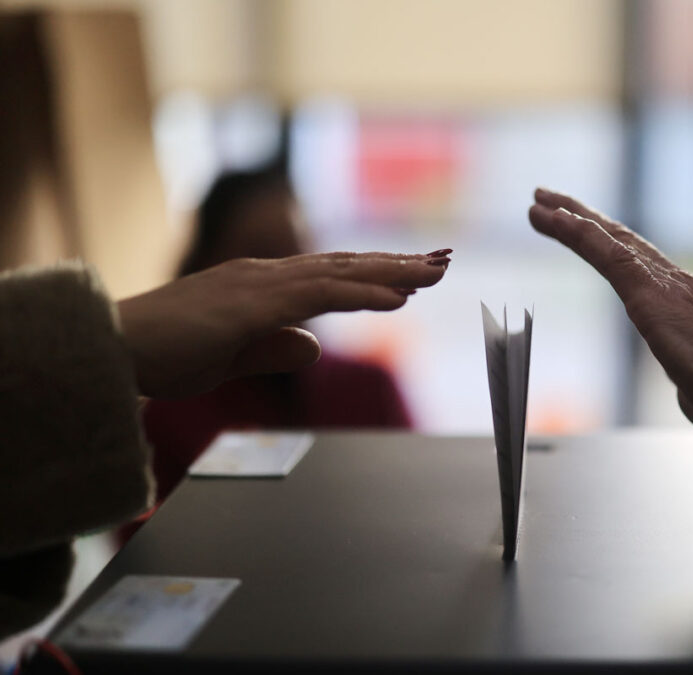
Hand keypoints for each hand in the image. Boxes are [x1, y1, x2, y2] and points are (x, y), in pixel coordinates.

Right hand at [116, 250, 449, 397]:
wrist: (110, 350)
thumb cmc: (162, 354)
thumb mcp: (231, 356)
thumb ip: (273, 348)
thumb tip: (314, 347)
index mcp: (260, 287)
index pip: (331, 275)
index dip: (375, 274)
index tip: (414, 275)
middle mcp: (266, 276)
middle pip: (345, 266)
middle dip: (397, 264)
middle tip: (443, 260)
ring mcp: (260, 285)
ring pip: (341, 272)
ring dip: (393, 272)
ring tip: (436, 271)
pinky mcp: (252, 305)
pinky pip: (320, 296)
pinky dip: (363, 294)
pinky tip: (398, 297)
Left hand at [529, 188, 692, 441]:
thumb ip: (690, 378)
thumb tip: (690, 390)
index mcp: (689, 303)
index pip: (641, 265)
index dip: (611, 244)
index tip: (587, 230)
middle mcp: (677, 283)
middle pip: (623, 241)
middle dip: (586, 219)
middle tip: (552, 200)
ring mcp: (664, 282)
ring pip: (610, 239)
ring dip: (571, 218)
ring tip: (540, 202)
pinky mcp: (648, 290)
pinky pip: (606, 253)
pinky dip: (578, 233)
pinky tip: (555, 218)